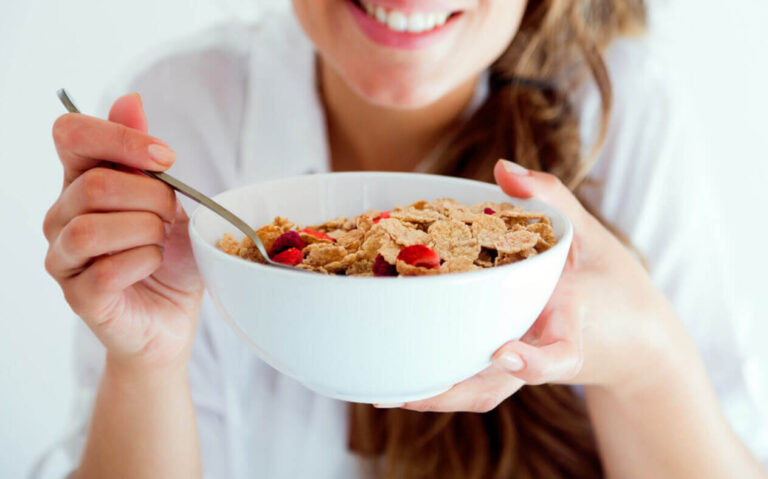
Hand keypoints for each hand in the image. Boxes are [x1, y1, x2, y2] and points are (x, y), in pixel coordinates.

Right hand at [44, 93, 203, 372]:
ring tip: (160, 243)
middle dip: (152, 198)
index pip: (70, 134)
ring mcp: (63, 257)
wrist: (173, 316)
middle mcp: (61, 216)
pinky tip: (153, 265)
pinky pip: (107, 269)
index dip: (119, 138)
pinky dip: (143, 263)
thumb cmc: (169, 256)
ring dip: (145, 232)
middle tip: (172, 217)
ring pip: (93, 228)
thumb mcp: (168, 200)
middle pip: (96, 184)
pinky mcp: (78, 295)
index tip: (165, 159)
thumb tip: (130, 100)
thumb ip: (143, 154)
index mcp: (80, 182)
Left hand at [394, 159, 679, 411]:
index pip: (561, 354)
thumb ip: (552, 199)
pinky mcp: (518, 373)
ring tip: (388, 394)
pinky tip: (403, 382)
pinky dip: (444, 385)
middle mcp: (545, 351)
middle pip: (500, 385)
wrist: (639, 346)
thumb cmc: (617, 289)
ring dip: (438, 397)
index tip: (507, 354)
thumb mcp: (594, 237)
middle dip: (452, 390)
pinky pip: (479, 385)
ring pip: (483, 393)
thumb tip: (502, 167)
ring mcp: (529, 369)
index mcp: (571, 321)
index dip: (535, 361)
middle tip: (402, 392)